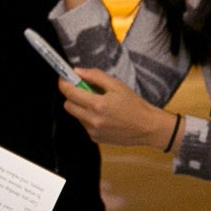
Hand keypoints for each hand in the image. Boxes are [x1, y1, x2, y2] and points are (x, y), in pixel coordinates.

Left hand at [59, 69, 177, 149]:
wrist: (147, 127)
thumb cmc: (134, 105)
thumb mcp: (117, 85)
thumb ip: (95, 76)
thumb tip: (77, 71)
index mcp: (97, 105)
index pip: (70, 93)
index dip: (64, 83)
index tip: (63, 78)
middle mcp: (93, 120)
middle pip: (68, 106)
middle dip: (72, 96)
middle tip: (83, 90)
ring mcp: (93, 131)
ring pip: (77, 116)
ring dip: (82, 108)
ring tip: (99, 105)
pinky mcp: (96, 138)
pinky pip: (85, 125)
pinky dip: (89, 118)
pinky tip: (104, 116)